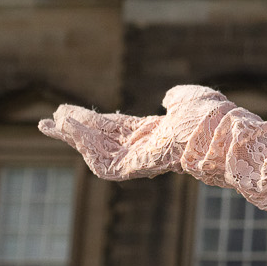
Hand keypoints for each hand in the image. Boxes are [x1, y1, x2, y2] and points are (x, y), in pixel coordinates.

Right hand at [38, 85, 238, 180]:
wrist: (219, 132)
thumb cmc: (210, 115)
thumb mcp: (189, 97)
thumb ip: (175, 97)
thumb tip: (166, 99)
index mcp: (154, 133)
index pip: (115, 128)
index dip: (92, 121)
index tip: (68, 113)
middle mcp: (143, 147)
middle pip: (100, 139)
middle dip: (74, 130)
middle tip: (47, 121)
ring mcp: (138, 159)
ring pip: (97, 151)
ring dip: (74, 136)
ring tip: (53, 121)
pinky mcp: (134, 168)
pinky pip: (103, 160)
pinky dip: (85, 144)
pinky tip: (71, 128)